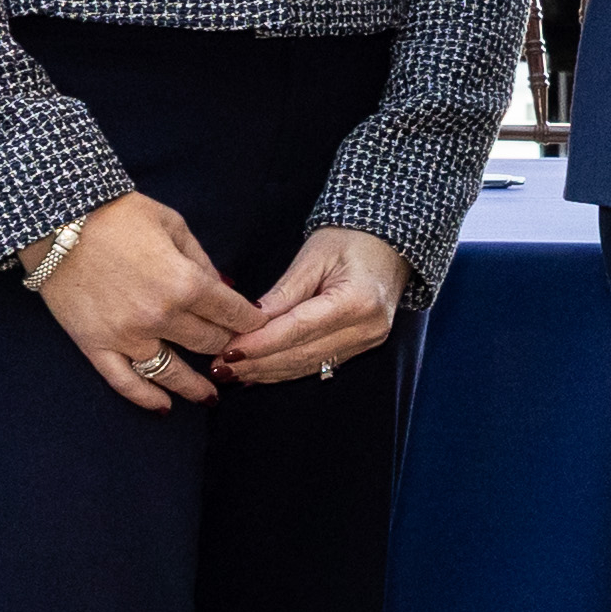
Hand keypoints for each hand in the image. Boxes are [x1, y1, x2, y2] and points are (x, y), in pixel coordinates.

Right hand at [36, 194, 264, 412]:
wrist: (58, 221)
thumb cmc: (119, 215)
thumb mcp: (173, 225)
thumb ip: (202, 260)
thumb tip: (225, 289)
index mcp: (184, 282)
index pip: (231, 312)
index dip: (249, 319)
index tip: (255, 324)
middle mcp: (160, 316)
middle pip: (207, 342)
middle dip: (226, 345)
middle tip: (232, 351)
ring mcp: (127, 336)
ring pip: (172, 372)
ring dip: (195, 386)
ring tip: (210, 397)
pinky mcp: (96, 345)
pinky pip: (125, 382)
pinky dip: (146, 398)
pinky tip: (164, 407)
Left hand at [213, 227, 410, 384]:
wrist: (391, 243)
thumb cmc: (352, 238)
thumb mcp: (313, 256)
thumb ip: (283, 292)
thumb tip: (250, 319)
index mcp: (357, 301)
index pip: (299, 329)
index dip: (261, 343)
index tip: (227, 349)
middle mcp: (367, 328)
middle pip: (302, 354)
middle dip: (258, 363)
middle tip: (219, 367)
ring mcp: (367, 342)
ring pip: (308, 366)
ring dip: (267, 372)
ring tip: (231, 373)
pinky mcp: (360, 348)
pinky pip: (317, 364)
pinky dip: (285, 370)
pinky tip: (258, 373)